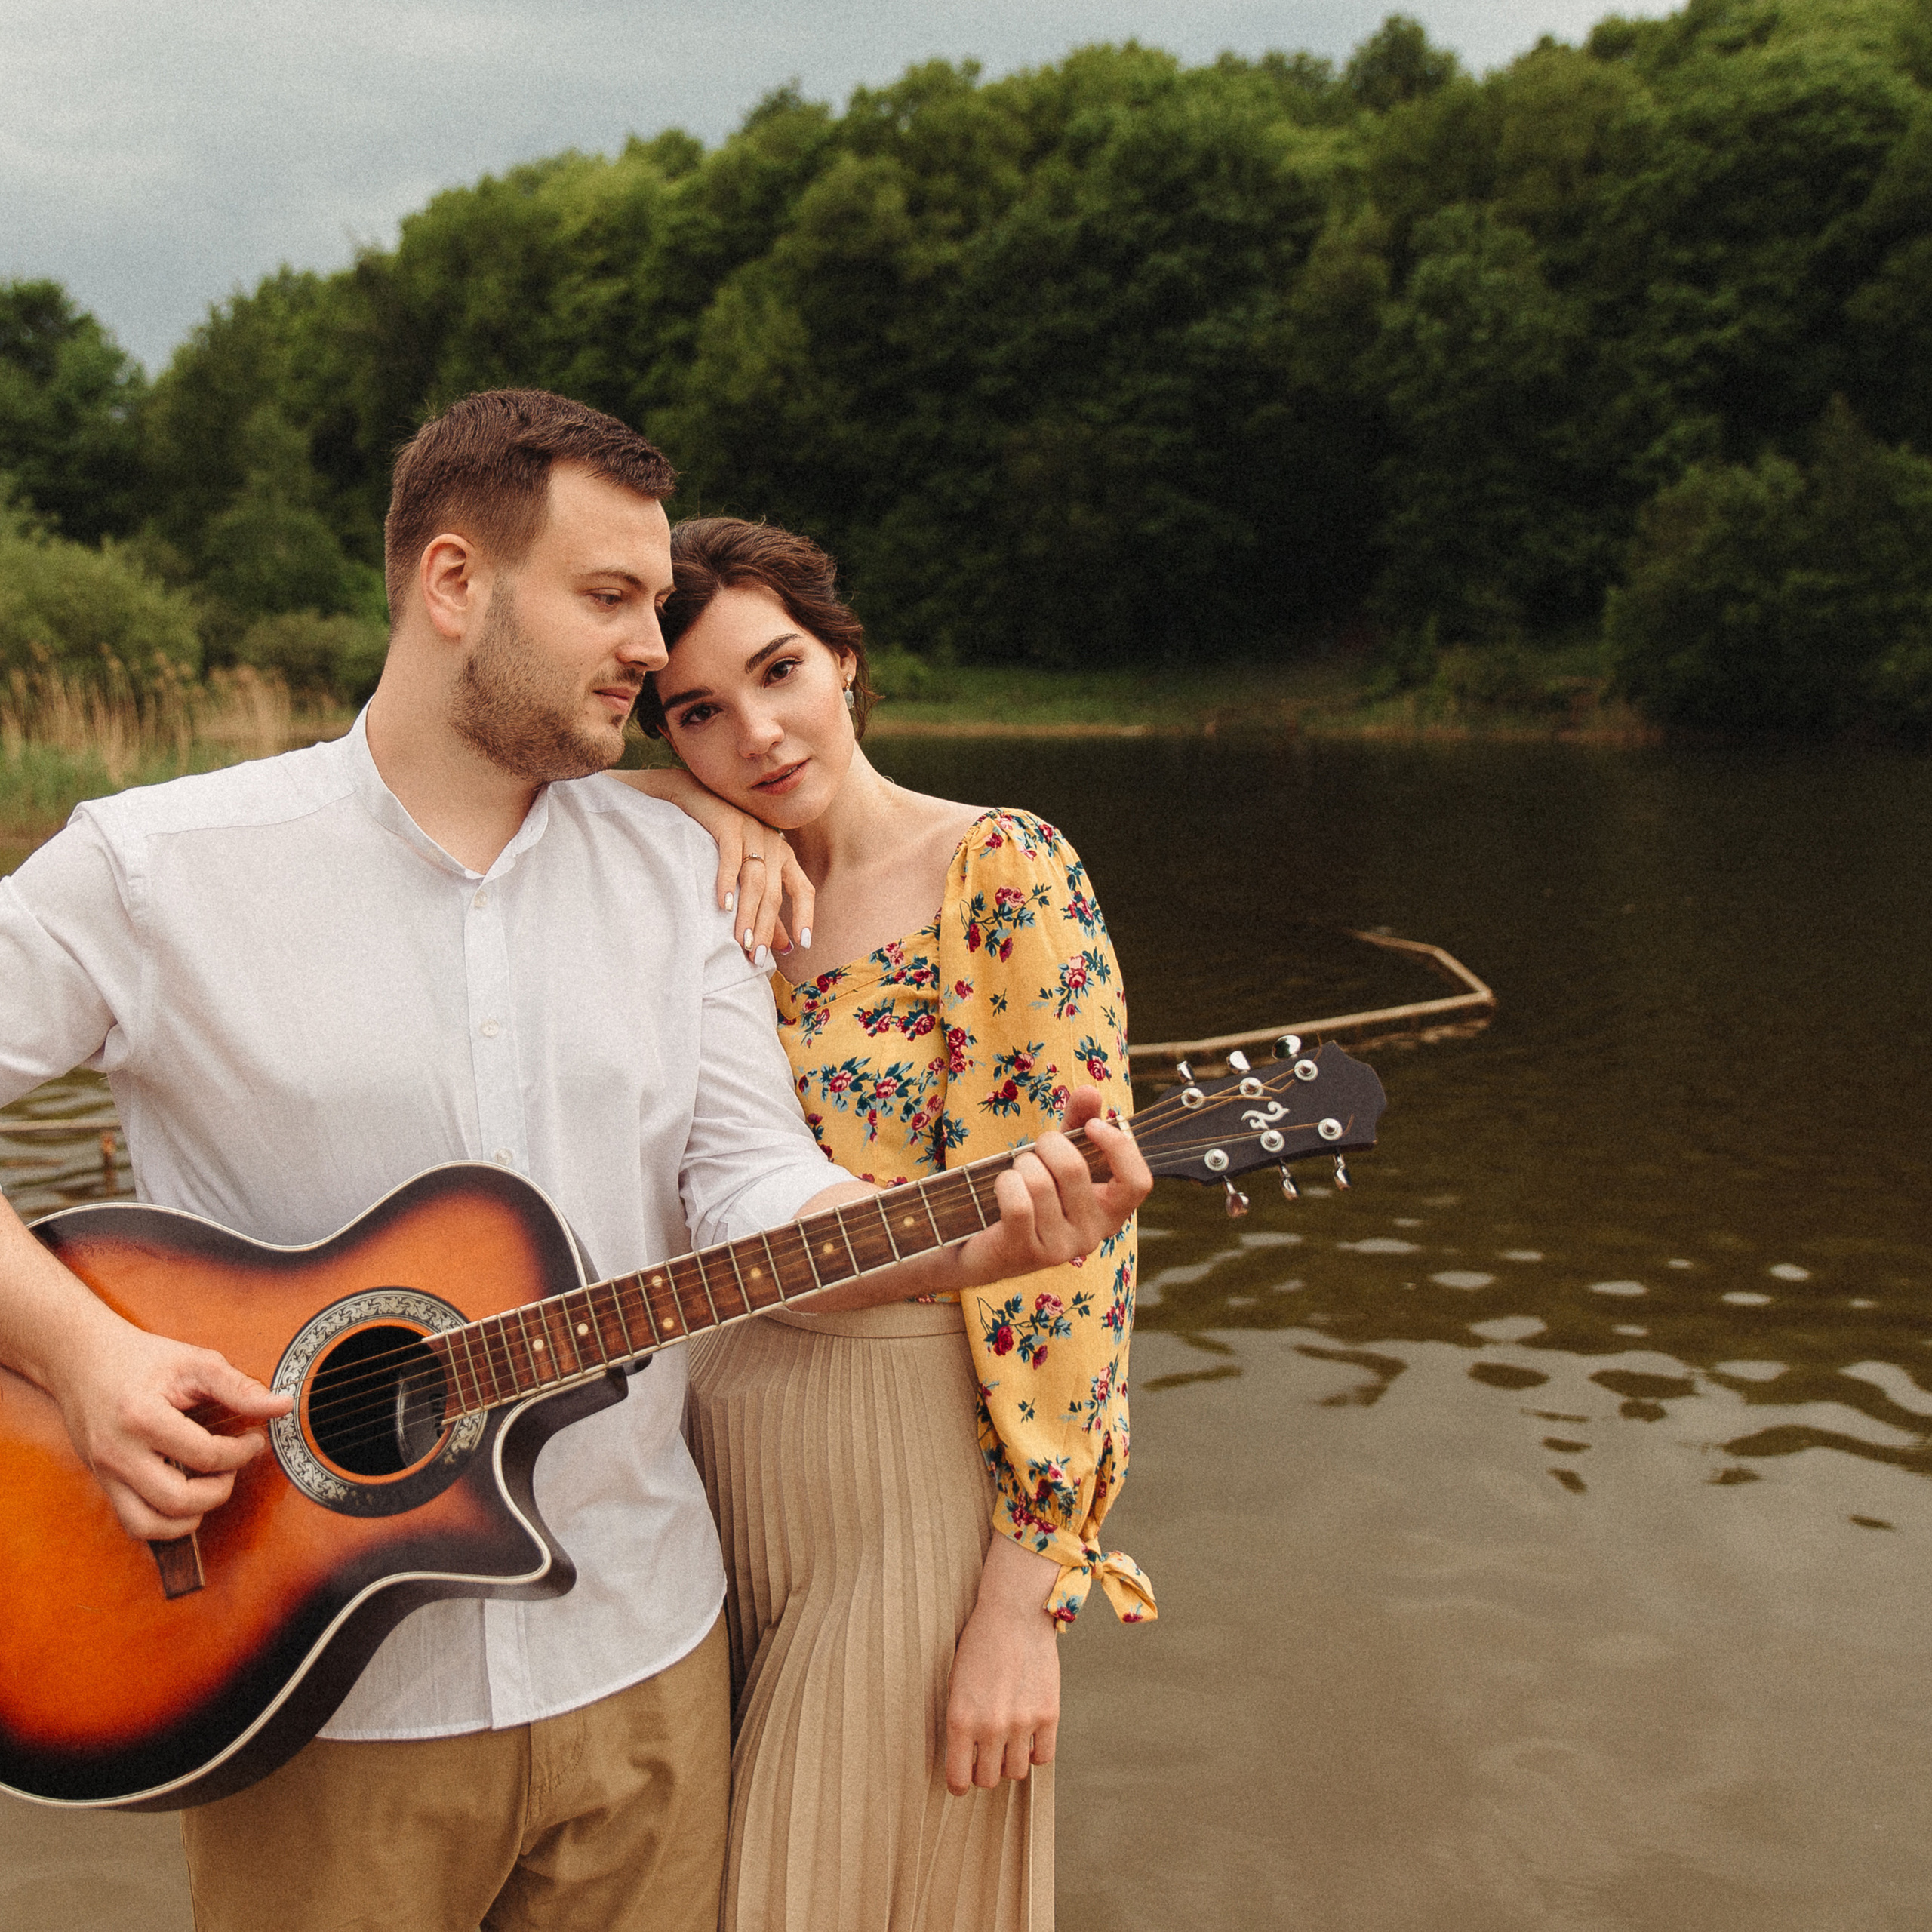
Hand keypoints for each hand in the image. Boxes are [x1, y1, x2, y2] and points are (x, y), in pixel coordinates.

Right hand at [52, 1319, 290, 1541]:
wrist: (81, 1360)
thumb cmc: (140, 1358)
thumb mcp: (194, 1362)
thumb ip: (239, 1388)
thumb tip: (282, 1405)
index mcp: (142, 1418)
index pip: (205, 1456)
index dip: (241, 1453)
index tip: (254, 1440)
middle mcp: (118, 1453)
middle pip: (178, 1500)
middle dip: (220, 1490)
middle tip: (232, 1466)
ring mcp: (106, 1473)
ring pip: (149, 1525)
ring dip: (191, 1516)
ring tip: (209, 1485)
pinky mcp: (103, 1484)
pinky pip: (133, 1523)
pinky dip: (165, 1522)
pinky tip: (186, 1496)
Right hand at [719, 818, 813, 963]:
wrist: (691, 796)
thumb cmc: (719, 840)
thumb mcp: (746, 873)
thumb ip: (766, 909)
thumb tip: (787, 947)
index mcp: (783, 855)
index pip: (803, 888)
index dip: (805, 916)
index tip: (803, 945)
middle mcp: (773, 842)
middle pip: (775, 892)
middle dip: (767, 927)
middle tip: (756, 957)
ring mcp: (752, 831)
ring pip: (755, 879)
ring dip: (748, 912)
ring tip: (741, 940)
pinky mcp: (728, 822)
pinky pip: (731, 855)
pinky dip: (727, 881)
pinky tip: (723, 905)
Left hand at [945, 1537, 1061, 1793]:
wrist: (1013, 1613)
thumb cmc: (979, 1646)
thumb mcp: (956, 1685)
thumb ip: (961, 1724)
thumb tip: (966, 1761)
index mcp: (960, 1719)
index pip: (958, 1779)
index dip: (959, 1784)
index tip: (962, 1779)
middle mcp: (990, 1726)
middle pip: (989, 1779)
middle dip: (985, 1772)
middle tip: (985, 1756)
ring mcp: (1022, 1722)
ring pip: (1017, 1772)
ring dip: (1010, 1762)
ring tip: (1007, 1742)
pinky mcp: (1048, 1714)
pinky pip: (1043, 1757)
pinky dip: (1035, 1752)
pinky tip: (1028, 1736)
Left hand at [953, 1086, 1149, 1291]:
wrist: (984, 1244)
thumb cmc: (1029, 1194)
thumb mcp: (1057, 1156)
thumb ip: (1078, 1123)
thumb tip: (1089, 1091)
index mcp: (1110, 1211)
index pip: (1138, 1182)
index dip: (1119, 1147)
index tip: (1092, 1126)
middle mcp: (1093, 1235)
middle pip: (1074, 1169)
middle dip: (1047, 1144)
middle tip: (1036, 1149)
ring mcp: (1062, 1248)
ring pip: (1040, 1183)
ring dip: (1021, 1164)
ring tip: (1018, 1172)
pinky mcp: (1028, 1253)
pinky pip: (1019, 1203)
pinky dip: (1006, 1183)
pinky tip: (1004, 1187)